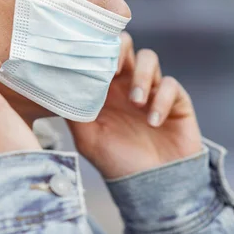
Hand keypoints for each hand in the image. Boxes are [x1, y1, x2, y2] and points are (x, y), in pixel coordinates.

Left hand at [67, 32, 202, 178]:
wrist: (153, 188)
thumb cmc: (117, 163)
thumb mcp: (87, 139)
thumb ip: (75, 111)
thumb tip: (58, 84)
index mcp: (105, 89)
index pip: (100, 54)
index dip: (96, 48)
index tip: (90, 60)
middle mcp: (127, 84)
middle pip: (126, 45)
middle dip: (120, 50)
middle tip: (113, 70)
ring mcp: (152, 90)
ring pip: (149, 58)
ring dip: (142, 76)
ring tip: (136, 102)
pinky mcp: (176, 100)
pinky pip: (170, 85)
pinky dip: (161, 100)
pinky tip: (153, 122)